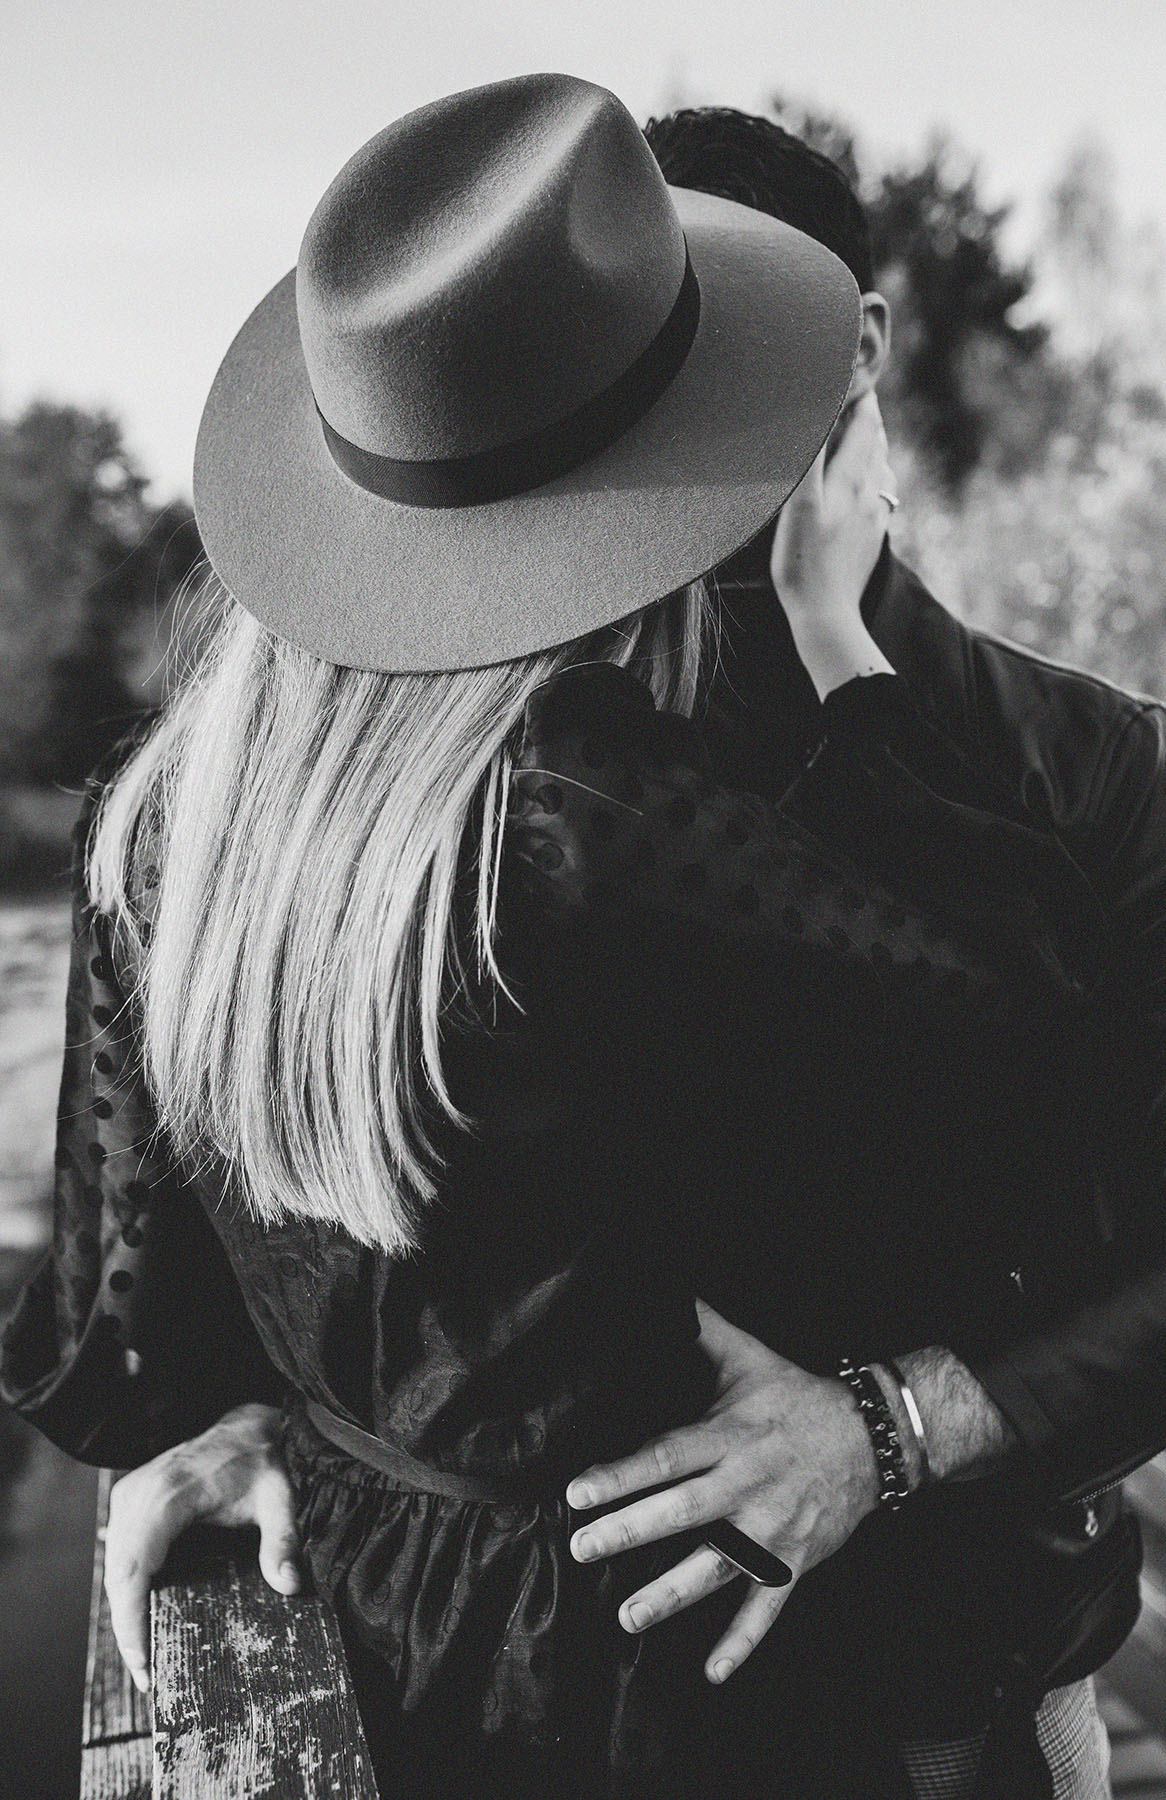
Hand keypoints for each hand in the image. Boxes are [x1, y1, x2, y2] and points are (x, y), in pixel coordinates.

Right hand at [103, 1402, 300, 1693]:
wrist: (248, 1426)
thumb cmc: (262, 1462)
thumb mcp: (280, 1497)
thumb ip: (284, 1539)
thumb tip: (290, 1584)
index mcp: (170, 1494)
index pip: (135, 1566)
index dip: (131, 1619)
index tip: (143, 1661)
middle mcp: (141, 1492)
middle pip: (118, 1574)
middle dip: (127, 1630)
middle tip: (148, 1676)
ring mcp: (131, 1494)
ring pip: (115, 1566)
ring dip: (124, 1612)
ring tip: (145, 1659)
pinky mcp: (132, 1499)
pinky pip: (120, 1552)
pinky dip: (127, 1588)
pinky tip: (143, 1620)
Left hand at [564, 1300, 878, 1683]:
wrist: (874, 1436)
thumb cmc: (796, 1397)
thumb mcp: (749, 1357)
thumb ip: (701, 1330)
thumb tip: (661, 1293)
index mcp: (729, 1435)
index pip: (666, 1455)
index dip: (621, 1473)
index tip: (577, 1490)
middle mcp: (747, 1483)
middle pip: (682, 1511)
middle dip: (630, 1531)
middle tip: (583, 1549)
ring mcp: (773, 1527)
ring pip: (718, 1566)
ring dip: (672, 1593)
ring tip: (627, 1617)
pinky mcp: (796, 1561)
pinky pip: (768, 1608)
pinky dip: (743, 1642)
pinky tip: (713, 1673)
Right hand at [770, 390, 897, 630]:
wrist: (826, 615)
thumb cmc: (804, 562)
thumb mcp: (798, 505)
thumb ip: (809, 458)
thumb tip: (817, 415)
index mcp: (853, 479)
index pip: (866, 425)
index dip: (863, 396)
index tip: (857, 375)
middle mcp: (871, 493)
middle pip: (877, 444)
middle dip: (868, 418)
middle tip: (858, 396)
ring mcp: (875, 517)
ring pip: (881, 469)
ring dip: (872, 447)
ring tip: (861, 434)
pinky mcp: (872, 539)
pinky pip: (879, 496)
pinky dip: (871, 478)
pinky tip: (864, 485)